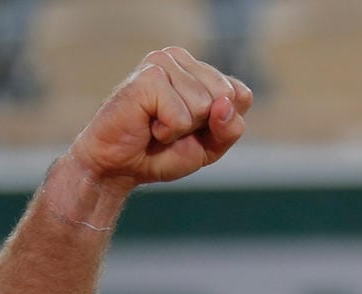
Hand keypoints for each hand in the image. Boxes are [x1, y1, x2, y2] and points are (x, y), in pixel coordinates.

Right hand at [69, 47, 252, 192]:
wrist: (120, 166)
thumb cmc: (164, 152)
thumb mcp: (211, 146)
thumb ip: (230, 127)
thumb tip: (224, 102)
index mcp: (200, 69)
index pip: (241, 95)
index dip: (223, 124)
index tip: (195, 130)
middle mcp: (181, 59)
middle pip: (226, 97)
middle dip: (204, 125)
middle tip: (173, 128)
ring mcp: (162, 63)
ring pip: (204, 105)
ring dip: (182, 128)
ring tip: (157, 125)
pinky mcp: (147, 77)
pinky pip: (181, 116)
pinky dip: (168, 131)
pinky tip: (148, 124)